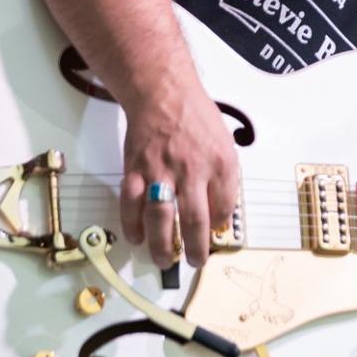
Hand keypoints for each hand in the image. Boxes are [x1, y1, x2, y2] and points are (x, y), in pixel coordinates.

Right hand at [118, 82, 240, 269]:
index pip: (225, 207)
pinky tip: (137, 238)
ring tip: (165, 261)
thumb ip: (224, 181)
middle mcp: (191, 169)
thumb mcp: (225, 146)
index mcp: (220, 163)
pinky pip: (131, 204)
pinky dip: (132, 225)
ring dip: (162, 245)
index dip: (219, 227)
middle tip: (195, 262)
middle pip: (194, 220)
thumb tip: (219, 215)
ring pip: (160, 218)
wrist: (163, 94)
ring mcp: (161, 170)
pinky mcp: (135, 169)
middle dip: (196, 249)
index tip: (214, 236)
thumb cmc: (196, 119)